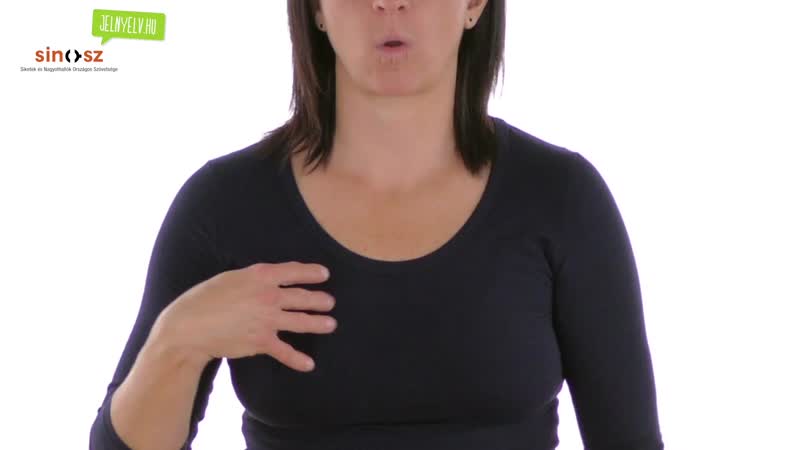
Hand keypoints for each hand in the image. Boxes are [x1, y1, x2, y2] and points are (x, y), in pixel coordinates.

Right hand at [152, 261, 335, 371]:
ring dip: (318, 324)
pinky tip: (309, 364)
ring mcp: (267, 320)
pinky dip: (298, 359)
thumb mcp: (231, 277)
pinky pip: (285, 351)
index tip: (324, 274)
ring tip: (330, 324)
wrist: (189, 326)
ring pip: (301, 321)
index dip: (312, 272)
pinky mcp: (261, 341)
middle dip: (320, 300)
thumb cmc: (205, 298)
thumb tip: (269, 279)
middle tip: (330, 302)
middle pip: (303, 297)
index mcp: (260, 276)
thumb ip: (253, 278)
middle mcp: (268, 296)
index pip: (294, 271)